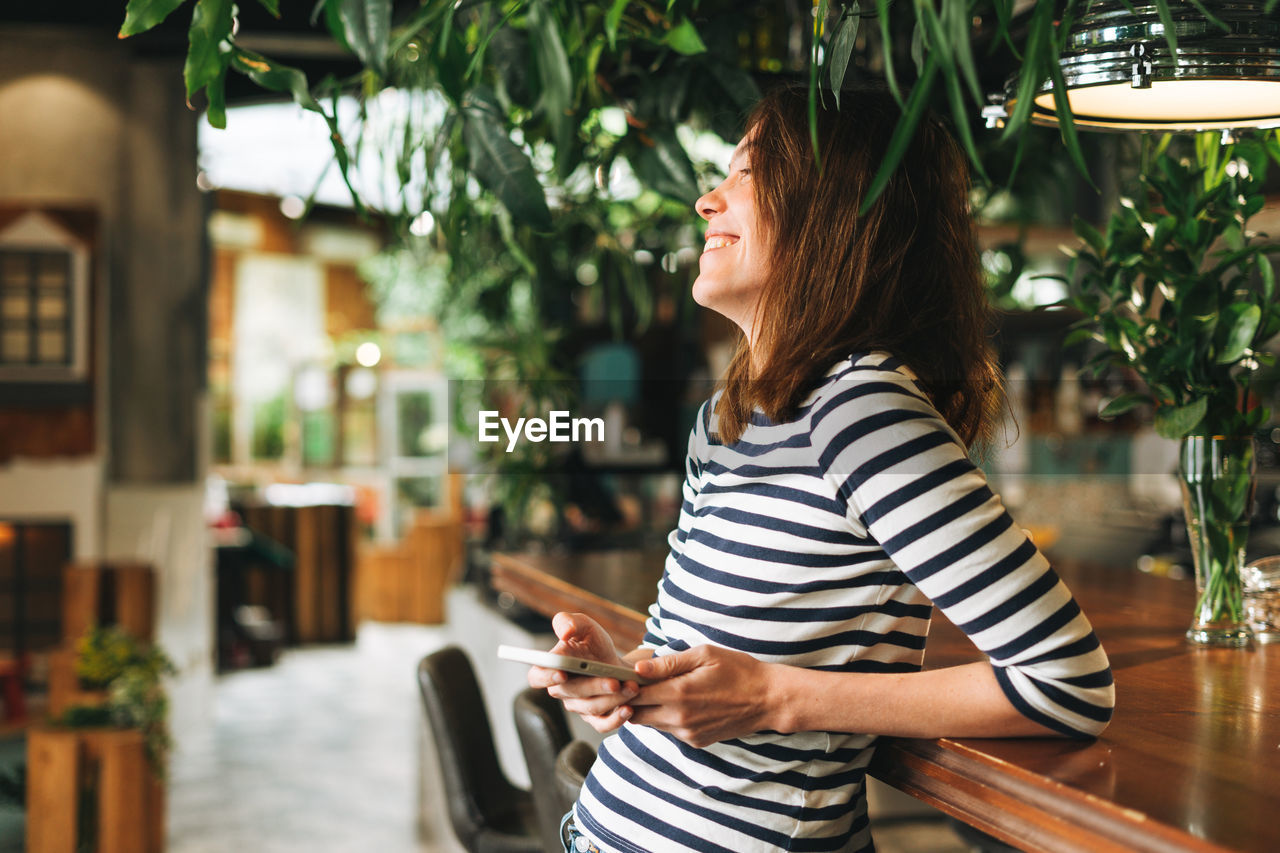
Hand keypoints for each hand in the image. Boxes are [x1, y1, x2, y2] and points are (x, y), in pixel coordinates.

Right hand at [526, 612, 639, 733]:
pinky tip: (628, 708)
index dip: (546, 677)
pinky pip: (602, 725)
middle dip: (594, 687)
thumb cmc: (595, 645)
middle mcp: (562, 690)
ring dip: (613, 698)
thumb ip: (569, 622)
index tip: (562, 673)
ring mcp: (578, 707)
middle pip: (571, 693)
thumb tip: (564, 631)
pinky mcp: (595, 719)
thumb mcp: (585, 627)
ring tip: (631, 687)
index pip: (536, 676)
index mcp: (552, 667)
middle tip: (614, 681)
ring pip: (590, 708)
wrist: (617, 664)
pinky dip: (616, 718)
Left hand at [628, 645, 775, 747]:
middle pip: (636, 715)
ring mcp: (688, 733)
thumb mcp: (704, 655)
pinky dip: (667, 717)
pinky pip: (670, 730)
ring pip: (651, 724)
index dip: (624, 686)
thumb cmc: (737, 670)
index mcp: (679, 694)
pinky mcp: (696, 741)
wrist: (767, 699)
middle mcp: (680, 719)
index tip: (623, 674)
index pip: (634, 696)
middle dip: (631, 700)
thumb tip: (638, 668)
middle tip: (634, 683)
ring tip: (658, 689)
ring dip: (648, 709)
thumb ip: (668, 663)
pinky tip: (680, 701)